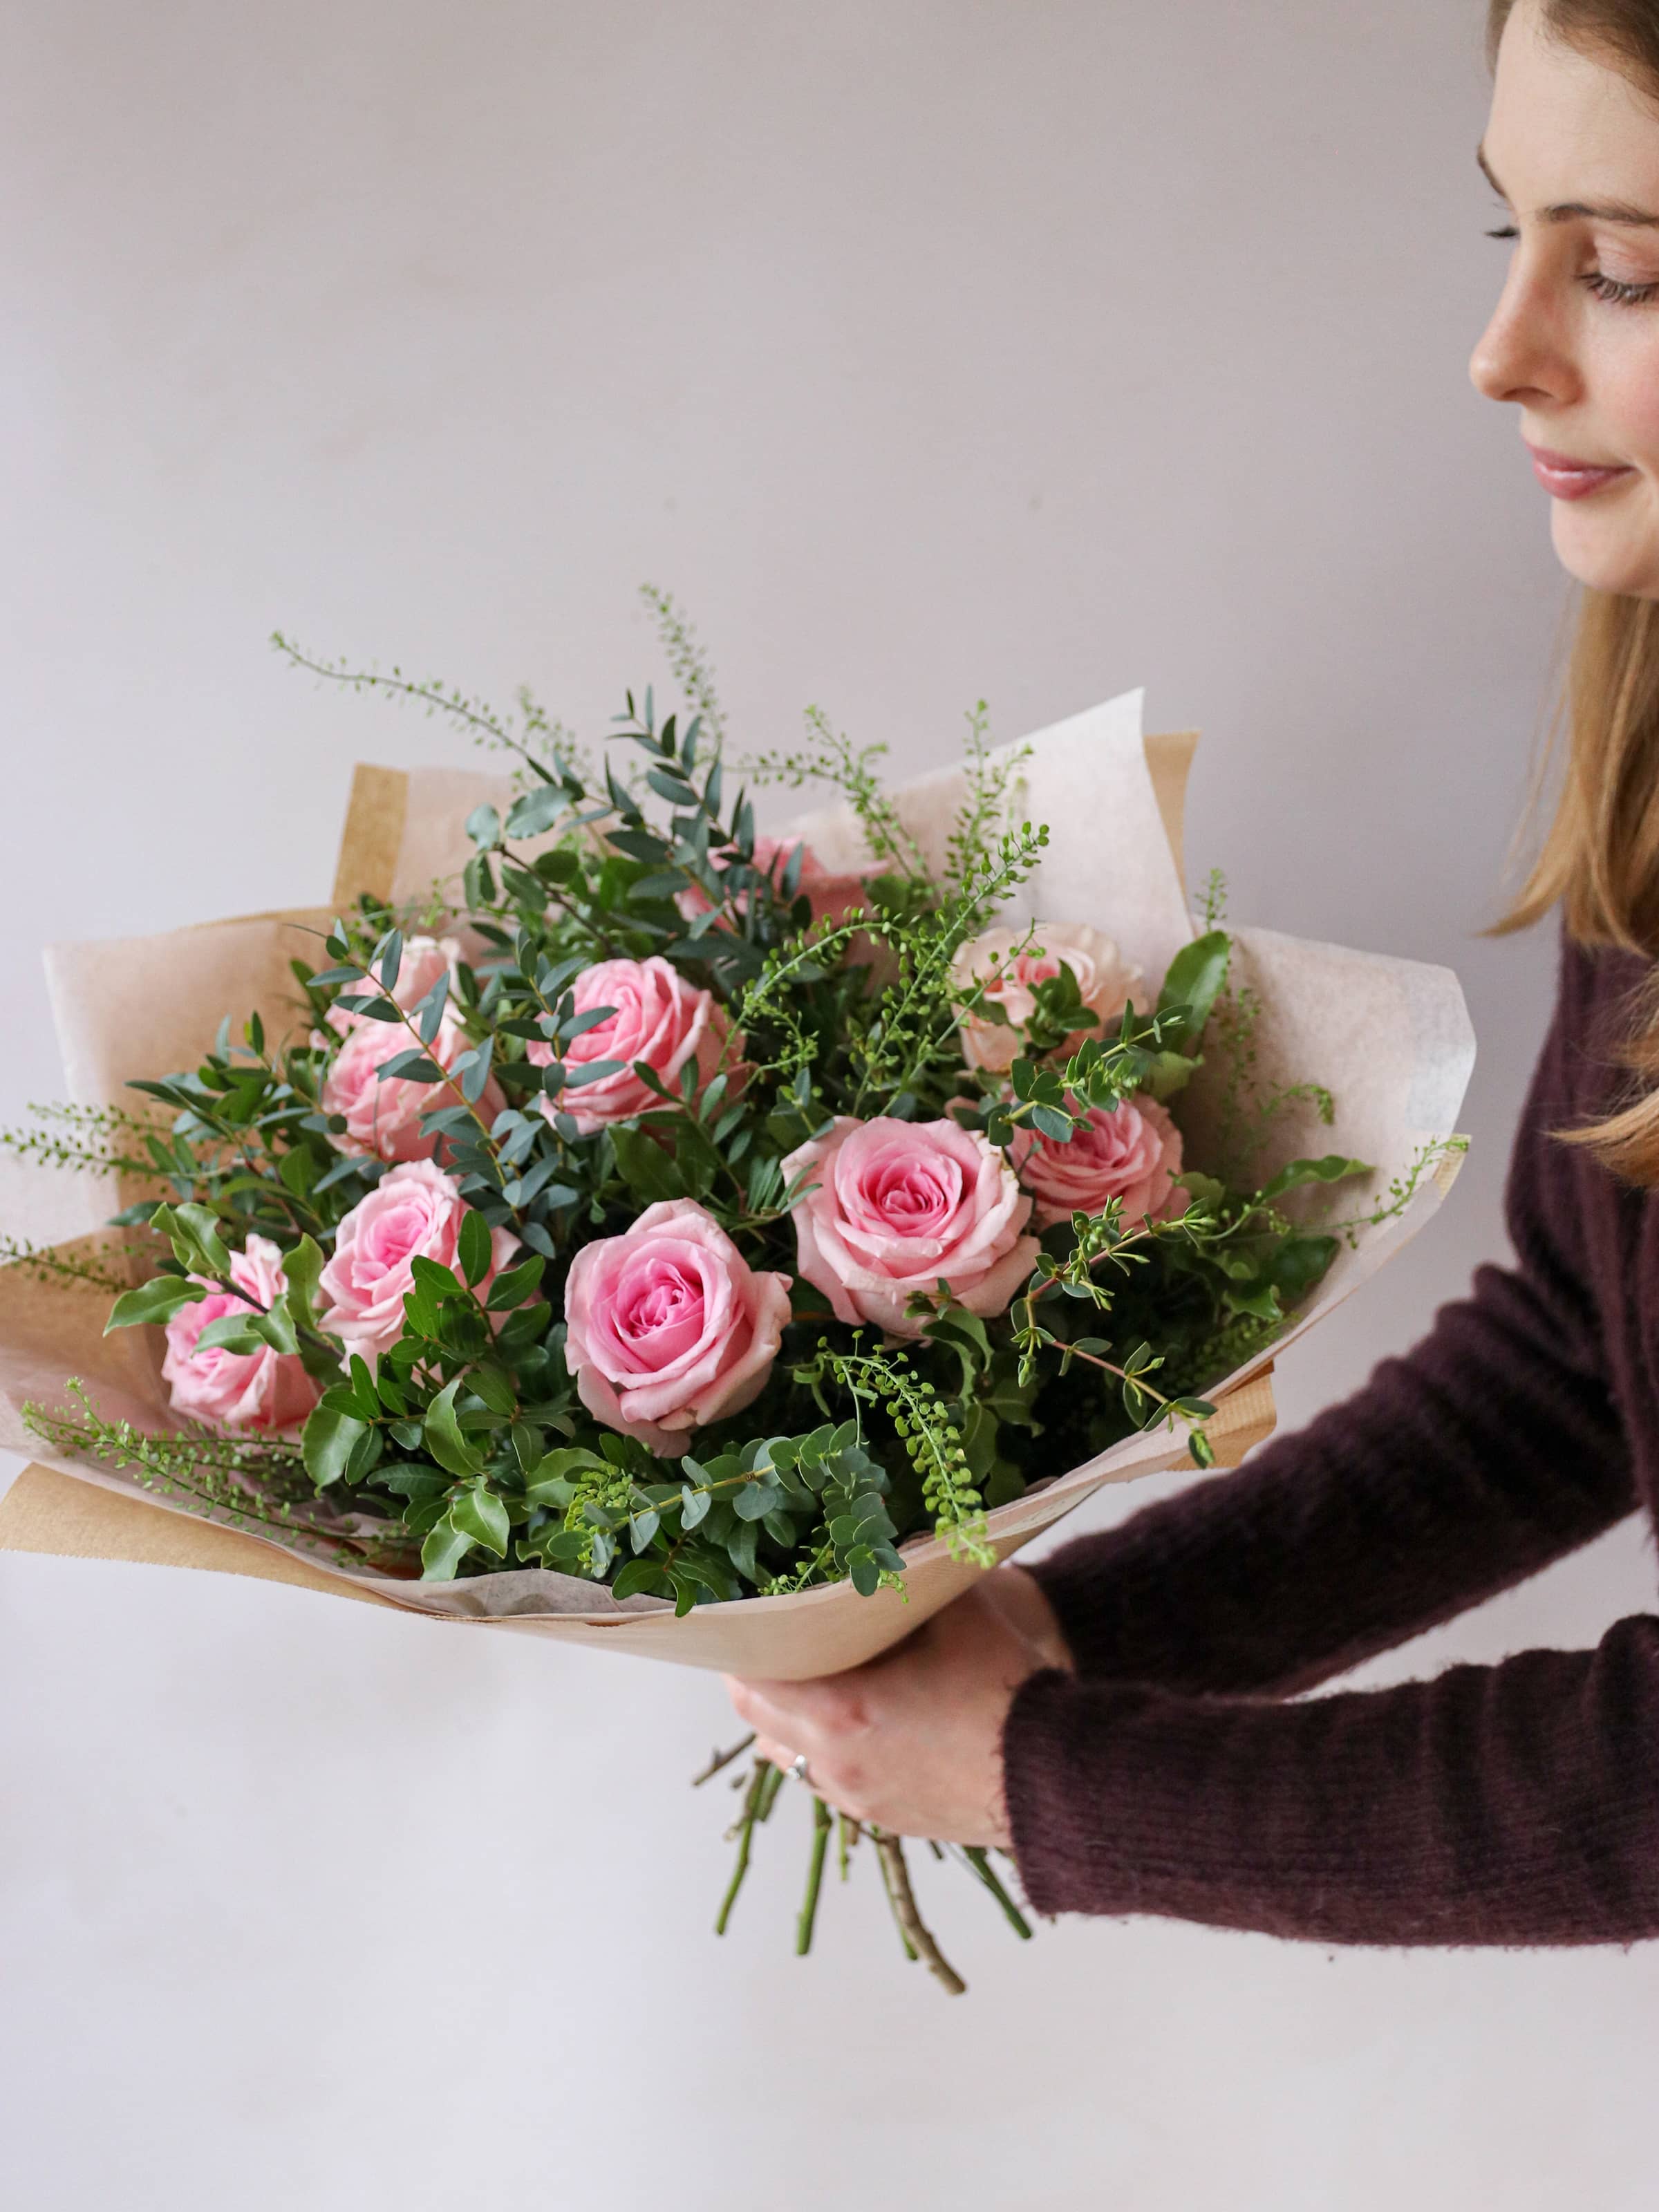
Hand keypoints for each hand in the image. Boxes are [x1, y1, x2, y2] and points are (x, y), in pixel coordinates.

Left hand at [724, 1565, 1073, 1846]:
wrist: (1058, 1777)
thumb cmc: (1008, 1690)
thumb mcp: (958, 1612)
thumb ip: (912, 1572)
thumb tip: (889, 1533)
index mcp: (841, 1710)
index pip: (750, 1678)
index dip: (740, 1641)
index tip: (744, 1612)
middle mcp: (835, 1762)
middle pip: (755, 1718)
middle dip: (756, 1674)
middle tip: (768, 1635)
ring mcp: (855, 1797)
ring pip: (785, 1755)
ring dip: (783, 1716)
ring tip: (807, 1673)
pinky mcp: (880, 1818)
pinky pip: (824, 1779)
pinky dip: (819, 1746)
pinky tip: (851, 1714)